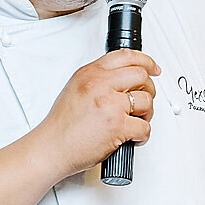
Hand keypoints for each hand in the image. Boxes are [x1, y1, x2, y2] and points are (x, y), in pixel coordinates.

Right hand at [29, 50, 160, 178]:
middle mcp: (100, 85)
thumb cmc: (62, 126)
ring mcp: (110, 104)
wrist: (52, 148)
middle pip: (141, 76)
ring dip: (147, 113)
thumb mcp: (75, 89)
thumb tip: (122, 80)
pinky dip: (142, 135)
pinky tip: (132, 137)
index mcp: (90, 73)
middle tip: (144, 100)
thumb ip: (98, 80)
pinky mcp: (117, 125)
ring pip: (147, 101)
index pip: (126, 56)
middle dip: (149, 89)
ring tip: (136, 121)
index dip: (145, 61)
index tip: (152, 68)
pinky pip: (145, 127)